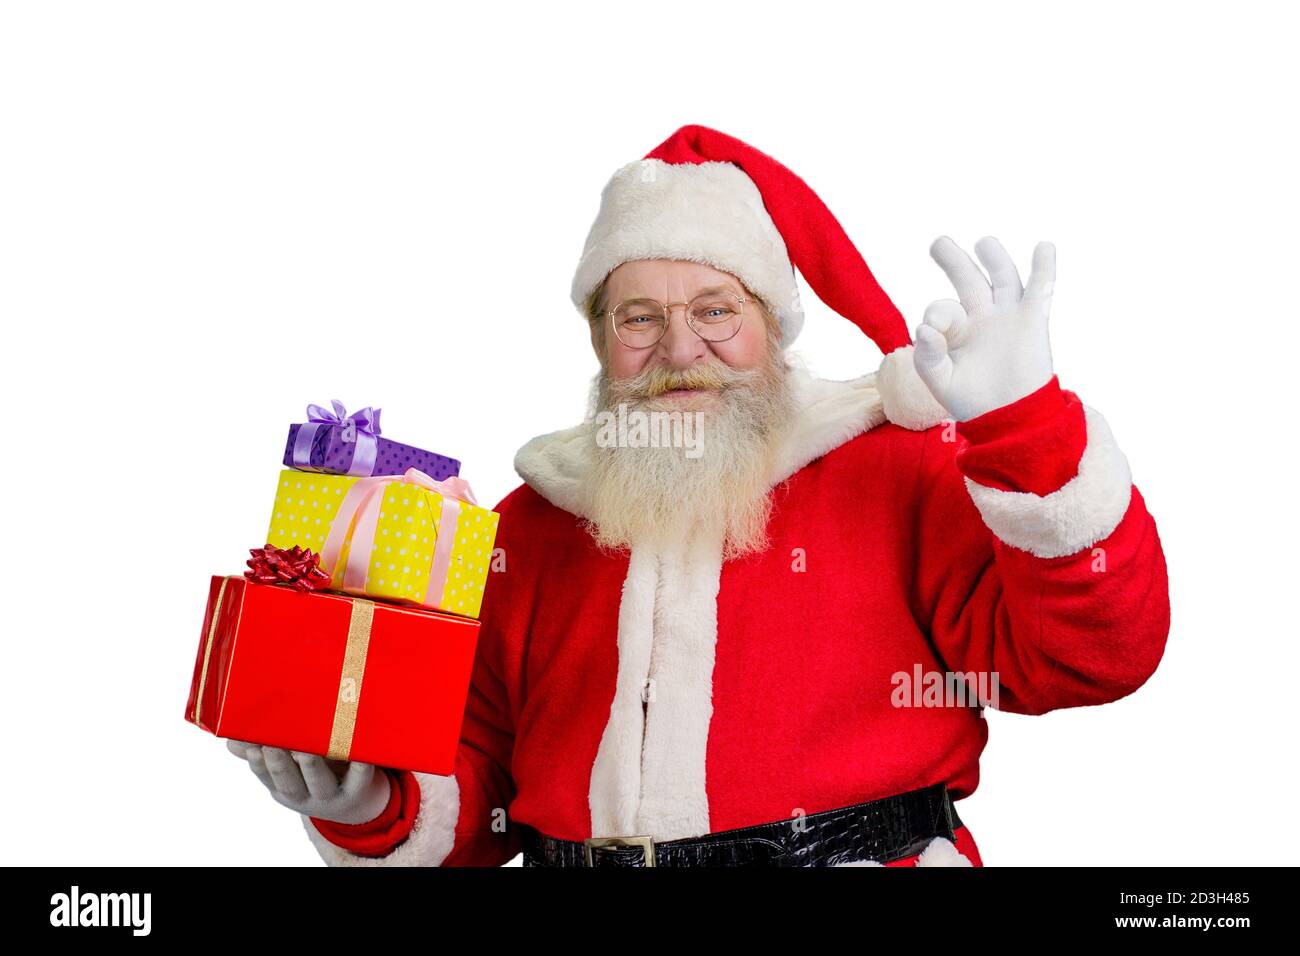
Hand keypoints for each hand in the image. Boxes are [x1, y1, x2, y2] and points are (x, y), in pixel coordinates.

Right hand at [227, 740, 391, 824]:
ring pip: (320, 782)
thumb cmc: (318, 774)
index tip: (251, 745)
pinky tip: (358, 753)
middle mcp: (306, 796)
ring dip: (311, 766)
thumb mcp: (290, 770)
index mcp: (285, 789)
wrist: (358, 804)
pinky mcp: (359, 790)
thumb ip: (265, 751)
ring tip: (304, 749)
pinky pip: (359, 778)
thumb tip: (232, 739)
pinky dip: (359, 766)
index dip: (258, 763)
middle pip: (289, 783)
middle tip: (271, 745)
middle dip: (279, 765)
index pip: (266, 777)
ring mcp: (332, 796)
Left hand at [914, 236, 1055, 421]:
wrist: (1010, 419)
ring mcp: (1008, 316)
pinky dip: (1044, 268)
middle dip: (954, 260)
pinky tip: (1044, 247)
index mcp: (955, 330)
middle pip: (968, 279)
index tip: (933, 329)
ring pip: (1002, 277)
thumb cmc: (972, 402)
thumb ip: (927, 356)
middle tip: (938, 244)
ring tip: (983, 243)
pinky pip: (1040, 289)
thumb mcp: (940, 382)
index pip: (942, 310)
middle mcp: (981, 317)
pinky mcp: (1033, 321)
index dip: (937, 314)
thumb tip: (922, 328)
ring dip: (994, 257)